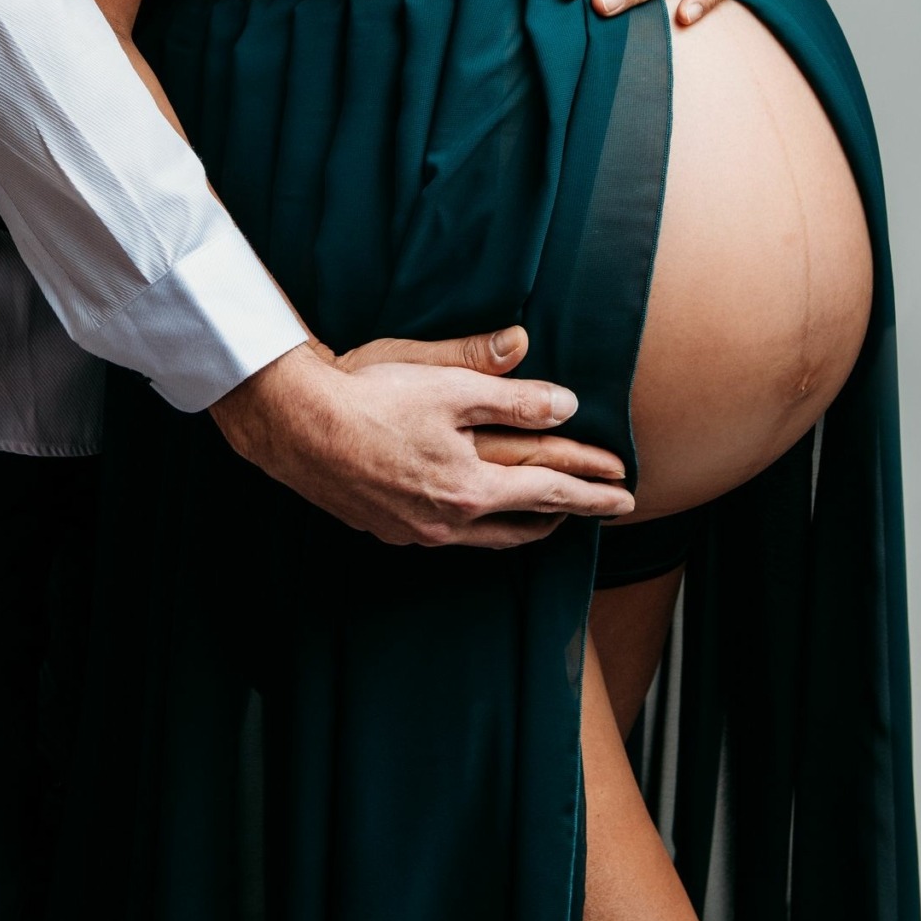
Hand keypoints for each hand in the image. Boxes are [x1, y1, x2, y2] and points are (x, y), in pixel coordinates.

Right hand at [211, 326, 634, 549]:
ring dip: (525, 526)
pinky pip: (449, 534)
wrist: (293, 423)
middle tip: (605, 508)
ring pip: (487, 537)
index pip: (551, 488)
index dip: (593, 488)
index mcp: (471, 486)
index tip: (627, 493)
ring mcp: (414, 530)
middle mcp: (448, 520)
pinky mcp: (385, 526)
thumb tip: (565, 403)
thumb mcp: (447, 383)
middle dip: (570, 512)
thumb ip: (510, 394)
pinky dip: (478, 525)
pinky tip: (472, 515)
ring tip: (548, 519)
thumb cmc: (369, 394)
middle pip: (526, 522)